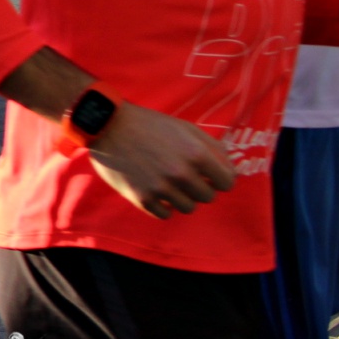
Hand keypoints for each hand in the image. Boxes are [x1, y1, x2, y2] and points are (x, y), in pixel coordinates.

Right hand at [86, 101, 237, 218]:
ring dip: (181, 197)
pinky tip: (155, 191)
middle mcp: (181, 173)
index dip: (219, 178)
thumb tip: (231, 169)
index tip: (209, 175)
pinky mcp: (142, 198)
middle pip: (208, 197)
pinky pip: (165, 214)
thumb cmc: (149, 124)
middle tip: (184, 176)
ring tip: (168, 183)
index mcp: (196, 154)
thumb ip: (213, 148)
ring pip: (188, 208)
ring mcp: (161, 187)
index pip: (227, 182)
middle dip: (200, 187)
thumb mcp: (185, 128)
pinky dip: (163, 205)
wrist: (107, 125)